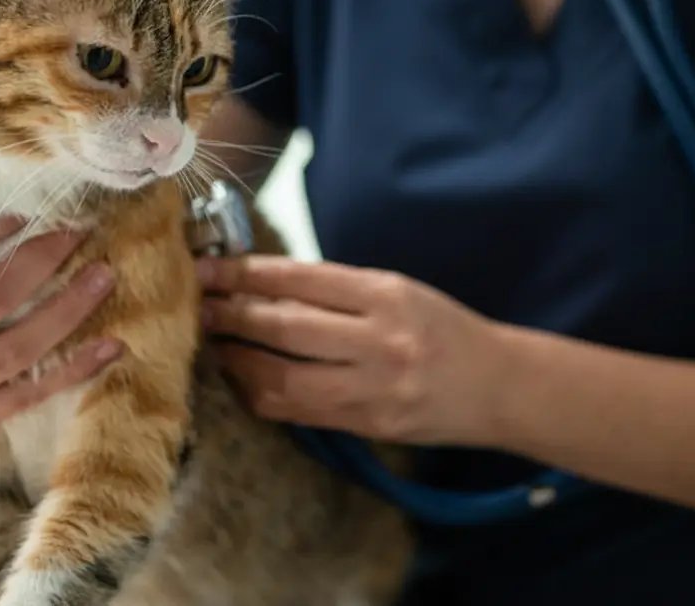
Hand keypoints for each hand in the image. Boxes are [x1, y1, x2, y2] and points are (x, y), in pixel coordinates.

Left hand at [197, 256, 509, 445]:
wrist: (498, 386)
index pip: (301, 279)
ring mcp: (373, 388)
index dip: (247, 275)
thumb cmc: (444, 329)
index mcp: (386, 295)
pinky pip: (298, 412)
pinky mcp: (367, 424)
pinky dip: (263, 395)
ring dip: (239, 362)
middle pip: (285, 328)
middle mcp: (379, 340)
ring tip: (214, 346)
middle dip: (232, 316)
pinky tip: (246, 380)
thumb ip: (339, 291)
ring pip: (283, 379)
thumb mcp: (399, 291)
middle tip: (197, 307)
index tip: (209, 270)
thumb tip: (265, 286)